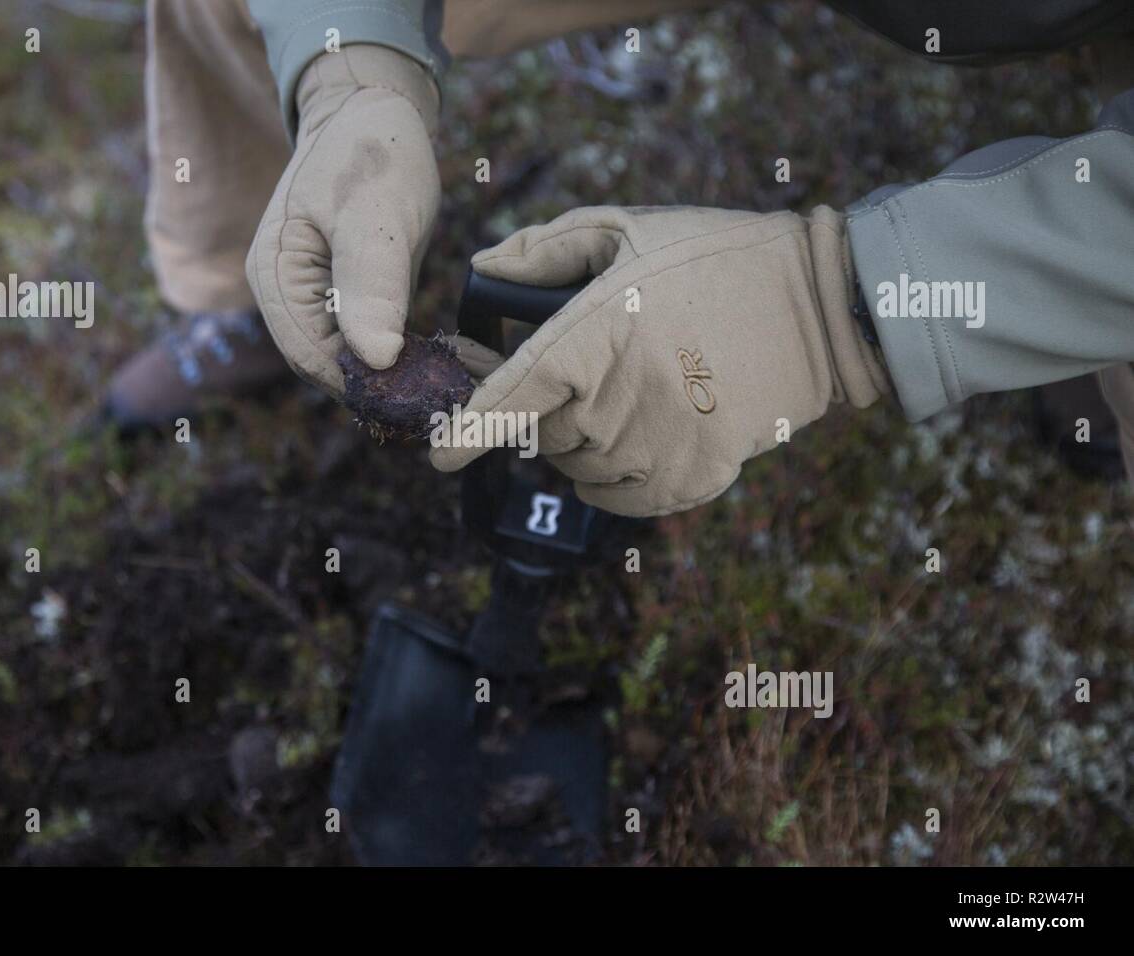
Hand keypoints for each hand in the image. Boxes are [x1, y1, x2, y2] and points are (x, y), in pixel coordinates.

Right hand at [246, 45, 440, 396]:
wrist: (374, 111)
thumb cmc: (372, 152)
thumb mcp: (376, 215)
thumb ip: (371, 286)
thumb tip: (375, 359)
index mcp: (275, 276)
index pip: (311, 358)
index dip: (363, 385)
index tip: (422, 399)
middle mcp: (286, 296)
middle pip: (330, 367)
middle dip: (386, 386)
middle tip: (451, 396)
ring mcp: (314, 298)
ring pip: (354, 360)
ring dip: (402, 376)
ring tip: (459, 381)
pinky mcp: (345, 298)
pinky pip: (371, 341)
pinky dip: (408, 355)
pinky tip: (453, 359)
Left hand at [429, 205, 891, 515]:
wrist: (822, 306)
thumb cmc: (717, 259)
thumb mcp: (628, 228)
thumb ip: (546, 249)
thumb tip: (485, 269)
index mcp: (593, 338)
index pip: (509, 401)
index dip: (466, 432)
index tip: (439, 452)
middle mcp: (618, 403)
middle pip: (544, 435)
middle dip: (549, 408)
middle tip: (587, 370)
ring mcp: (658, 448)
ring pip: (581, 468)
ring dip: (585, 440)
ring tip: (628, 390)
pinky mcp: (694, 479)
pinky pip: (622, 496)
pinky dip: (616, 475)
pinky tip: (642, 431)